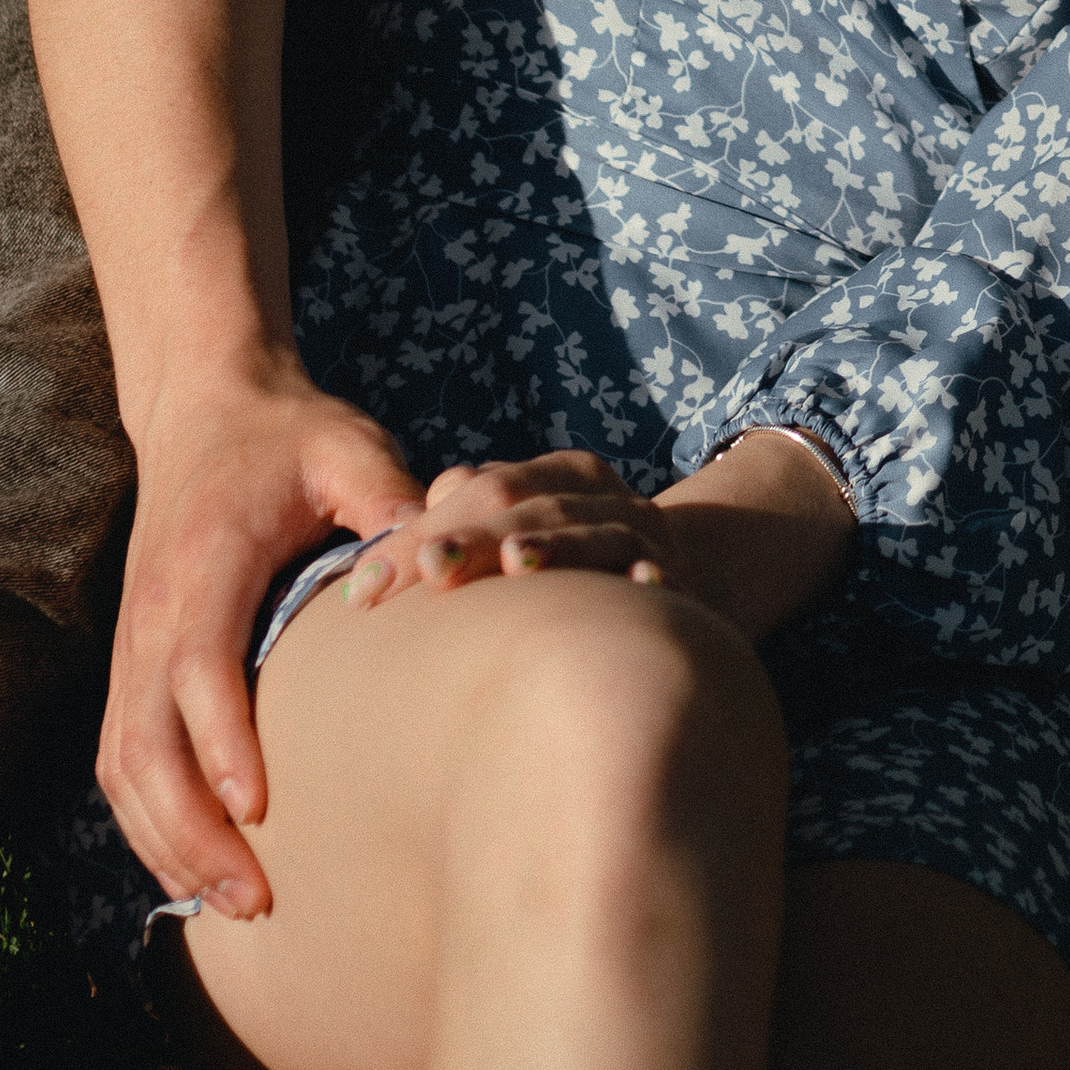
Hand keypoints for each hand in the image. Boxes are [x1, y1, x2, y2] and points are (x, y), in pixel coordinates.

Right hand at [101, 354, 422, 914]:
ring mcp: (131, 641)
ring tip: (235, 905)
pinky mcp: (130, 661)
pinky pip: (120, 759)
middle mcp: (152, 611)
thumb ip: (385, 492)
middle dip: (192, 830)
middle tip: (259, 898)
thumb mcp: (345, 445)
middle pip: (145, 742)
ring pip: (124, 767)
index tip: (258, 809)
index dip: (221, 741)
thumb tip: (437, 548)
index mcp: (204, 562)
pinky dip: (148, 824)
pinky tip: (197, 869)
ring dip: (168, 842)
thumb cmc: (286, 434)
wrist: (204, 404)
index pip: (196, 663)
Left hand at [336, 430, 854, 644]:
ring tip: (516, 566)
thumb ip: (469, 521)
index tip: (360, 592)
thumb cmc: (580, 561)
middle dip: (471, 536)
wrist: (708, 566)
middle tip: (423, 573)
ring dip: (553, 547)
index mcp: (553, 476)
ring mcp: (641, 533)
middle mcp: (597, 494)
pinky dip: (645, 582)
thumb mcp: (526, 529)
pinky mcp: (682, 580)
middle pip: (523, 503)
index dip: (415, 535)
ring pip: (589, 531)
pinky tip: (635, 590)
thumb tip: (419, 513)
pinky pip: (662, 577)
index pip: (473, 491)